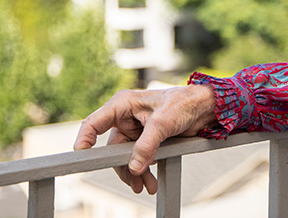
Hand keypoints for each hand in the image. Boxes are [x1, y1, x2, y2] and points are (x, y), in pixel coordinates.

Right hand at [73, 85, 216, 194]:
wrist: (205, 109)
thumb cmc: (185, 102)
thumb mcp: (164, 122)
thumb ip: (147, 144)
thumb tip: (135, 166)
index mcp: (123, 104)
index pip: (94, 122)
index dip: (84, 139)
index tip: (82, 156)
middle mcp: (125, 116)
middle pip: (111, 148)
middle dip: (122, 167)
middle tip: (133, 182)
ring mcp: (135, 130)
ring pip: (124, 158)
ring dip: (134, 173)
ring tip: (145, 185)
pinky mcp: (145, 140)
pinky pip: (137, 159)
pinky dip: (142, 171)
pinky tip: (150, 181)